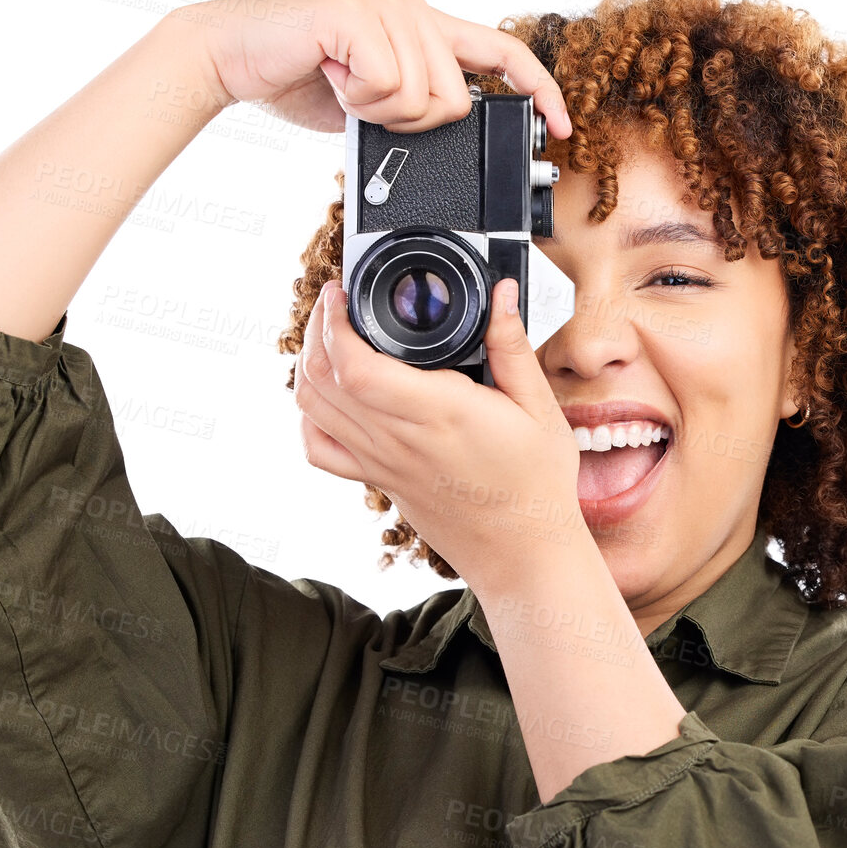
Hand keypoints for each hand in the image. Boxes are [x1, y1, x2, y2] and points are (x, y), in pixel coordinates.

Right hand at [179, 0, 571, 137]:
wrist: (236, 57)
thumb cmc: (301, 79)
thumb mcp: (375, 103)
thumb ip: (415, 109)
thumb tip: (444, 136)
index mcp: (426, 30)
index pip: (503, 55)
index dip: (539, 90)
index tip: (559, 127)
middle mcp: (415, 12)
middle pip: (456, 101)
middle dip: (413, 125)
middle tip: (368, 106)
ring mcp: (390, 10)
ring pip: (421, 99)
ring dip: (378, 113)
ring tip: (345, 87)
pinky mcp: (360, 17)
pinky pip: (387, 87)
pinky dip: (355, 100)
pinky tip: (331, 77)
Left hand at [293, 276, 586, 591]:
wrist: (524, 554)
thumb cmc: (536, 485)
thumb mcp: (538, 407)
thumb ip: (512, 346)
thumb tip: (501, 293)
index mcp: (438, 413)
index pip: (356, 367)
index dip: (334, 324)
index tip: (341, 294)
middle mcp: (398, 439)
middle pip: (322, 380)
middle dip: (316, 329)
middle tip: (335, 303)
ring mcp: (381, 463)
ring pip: (312, 408)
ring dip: (308, 365)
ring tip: (328, 337)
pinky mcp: (378, 481)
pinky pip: (320, 449)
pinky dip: (309, 416)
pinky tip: (329, 395)